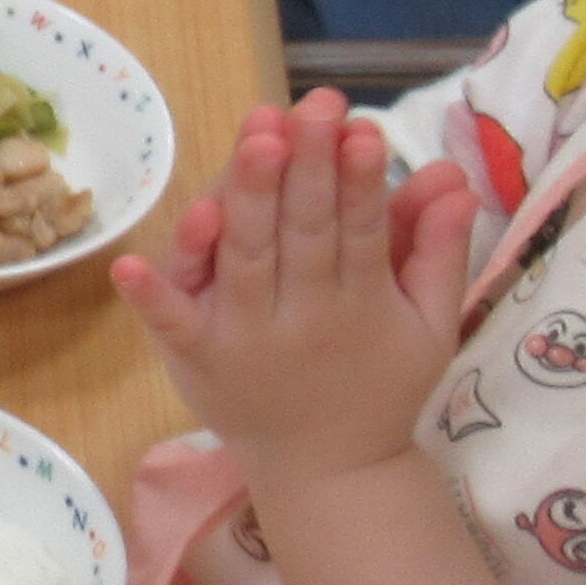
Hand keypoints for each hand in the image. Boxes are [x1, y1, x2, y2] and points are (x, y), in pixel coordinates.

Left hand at [113, 94, 480, 481]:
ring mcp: (243, 336)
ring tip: (256, 139)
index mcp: (362, 305)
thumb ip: (441, 251)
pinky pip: (171, 324)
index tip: (364, 132)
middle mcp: (301, 317)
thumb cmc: (381, 384)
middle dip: (307, 168)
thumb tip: (457, 178)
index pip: (362, 231)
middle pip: (302, 232)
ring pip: (245, 258)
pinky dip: (150, 296)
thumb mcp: (430, 325)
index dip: (362, 183)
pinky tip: (129, 263)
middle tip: (310, 110)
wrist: (328, 474)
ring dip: (246, 198)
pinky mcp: (195, 357)